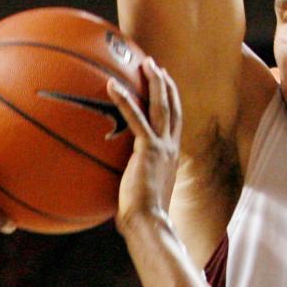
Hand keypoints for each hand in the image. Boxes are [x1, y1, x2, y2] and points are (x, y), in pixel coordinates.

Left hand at [106, 57, 181, 231]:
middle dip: (166, 85)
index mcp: (171, 158)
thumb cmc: (143, 218)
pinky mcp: (149, 149)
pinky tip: (111, 85)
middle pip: (173, 109)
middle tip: (157, 67)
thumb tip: (115, 191)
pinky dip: (124, 99)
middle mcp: (172, 149)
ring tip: (146, 64)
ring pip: (162, 107)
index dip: (172, 103)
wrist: (149, 222)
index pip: (175, 124)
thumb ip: (132, 185)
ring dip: (155, 83)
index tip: (165, 87)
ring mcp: (163, 148)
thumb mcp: (140, 196)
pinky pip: (135, 118)